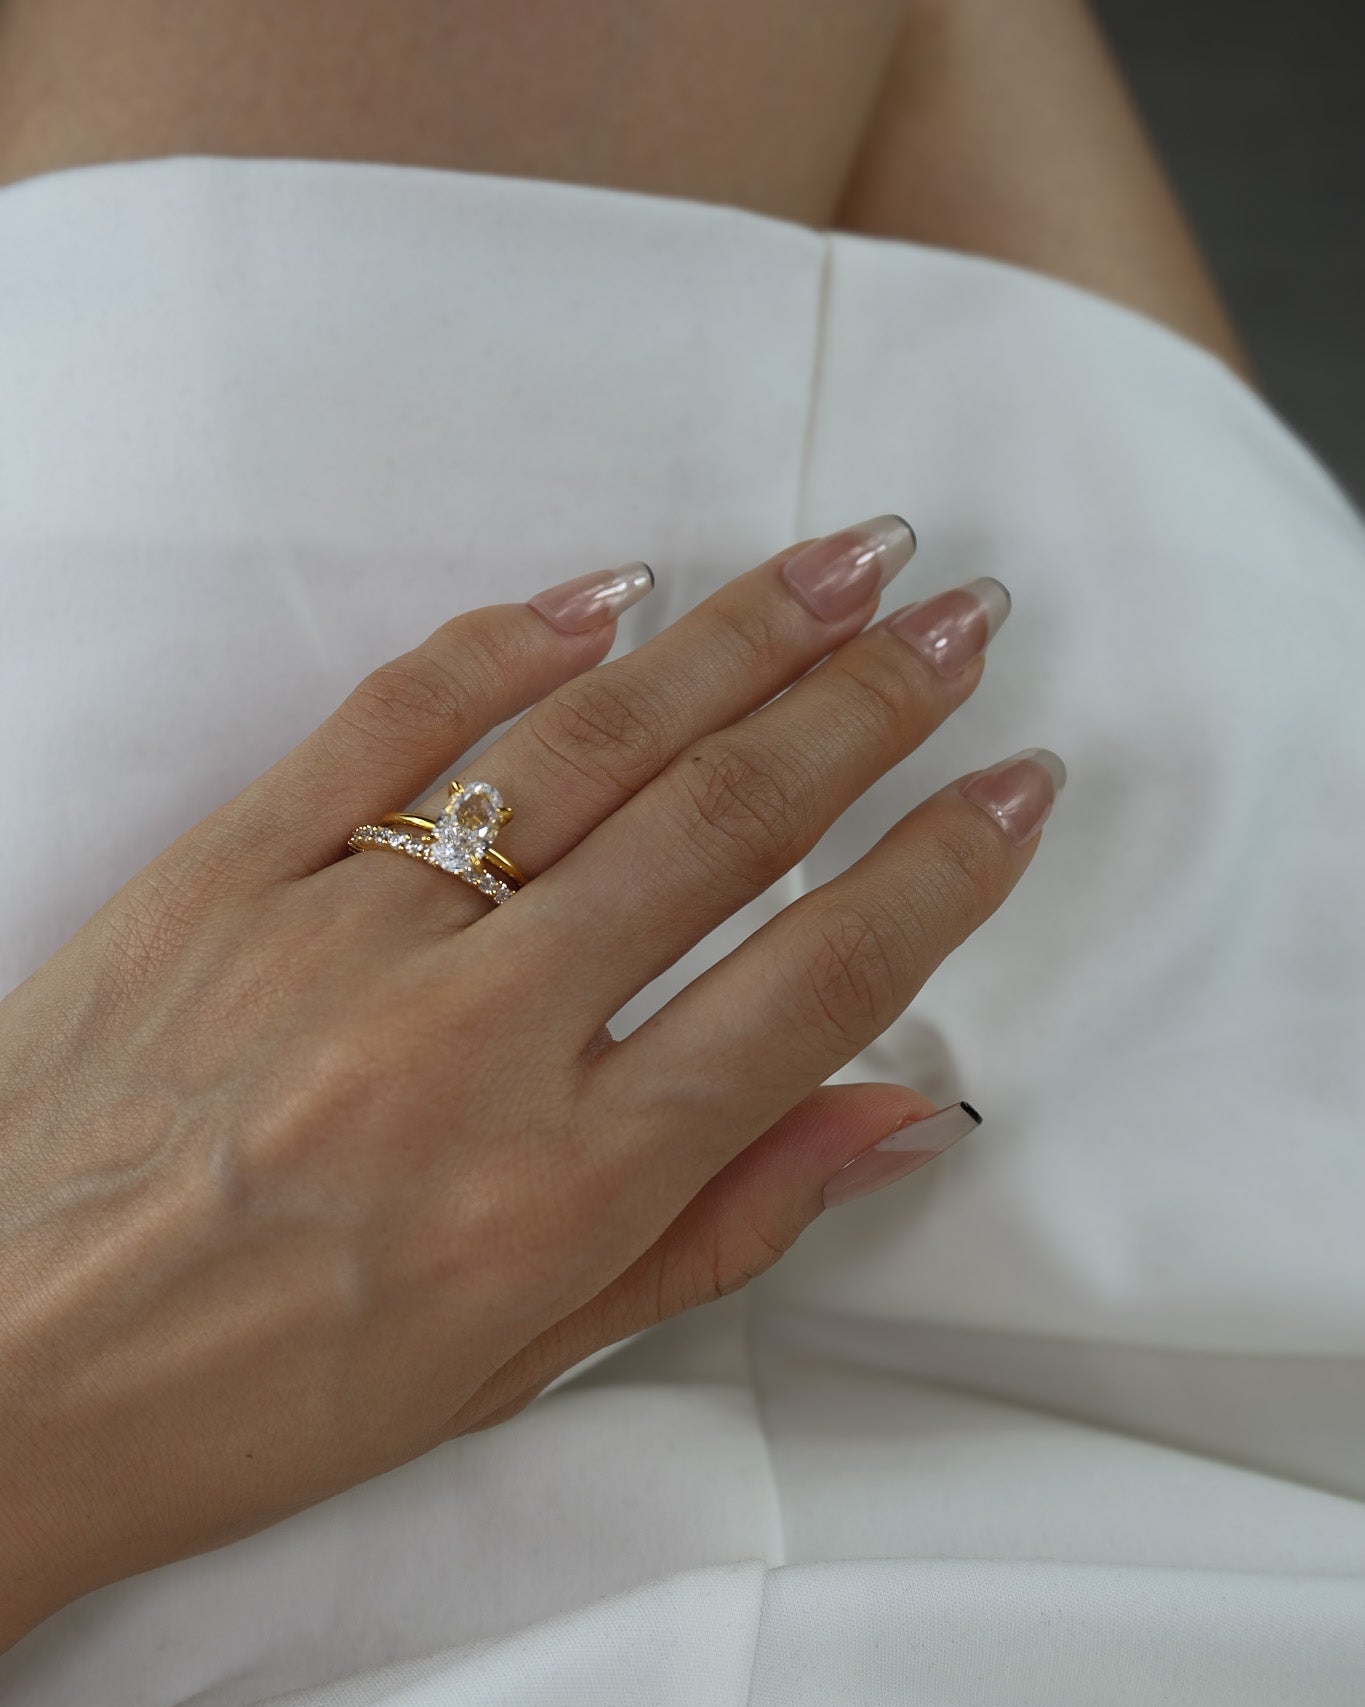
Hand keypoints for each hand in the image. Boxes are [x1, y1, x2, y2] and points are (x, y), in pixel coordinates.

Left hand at [0, 515, 1060, 1643]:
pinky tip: (613, 589)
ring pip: (588, 746)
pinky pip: (393, 719)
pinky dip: (512, 640)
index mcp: (564, 1180)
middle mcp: (477, 1037)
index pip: (814, 984)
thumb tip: (893, 1111)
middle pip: (725, 825)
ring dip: (740, 642)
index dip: (942, 873)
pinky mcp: (231, 866)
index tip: (1014, 787)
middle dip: (872, 707)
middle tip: (962, 620)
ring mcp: (347, 931)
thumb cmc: (260, 1392)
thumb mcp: (521, 1356)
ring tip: (848, 565)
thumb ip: (720, 1222)